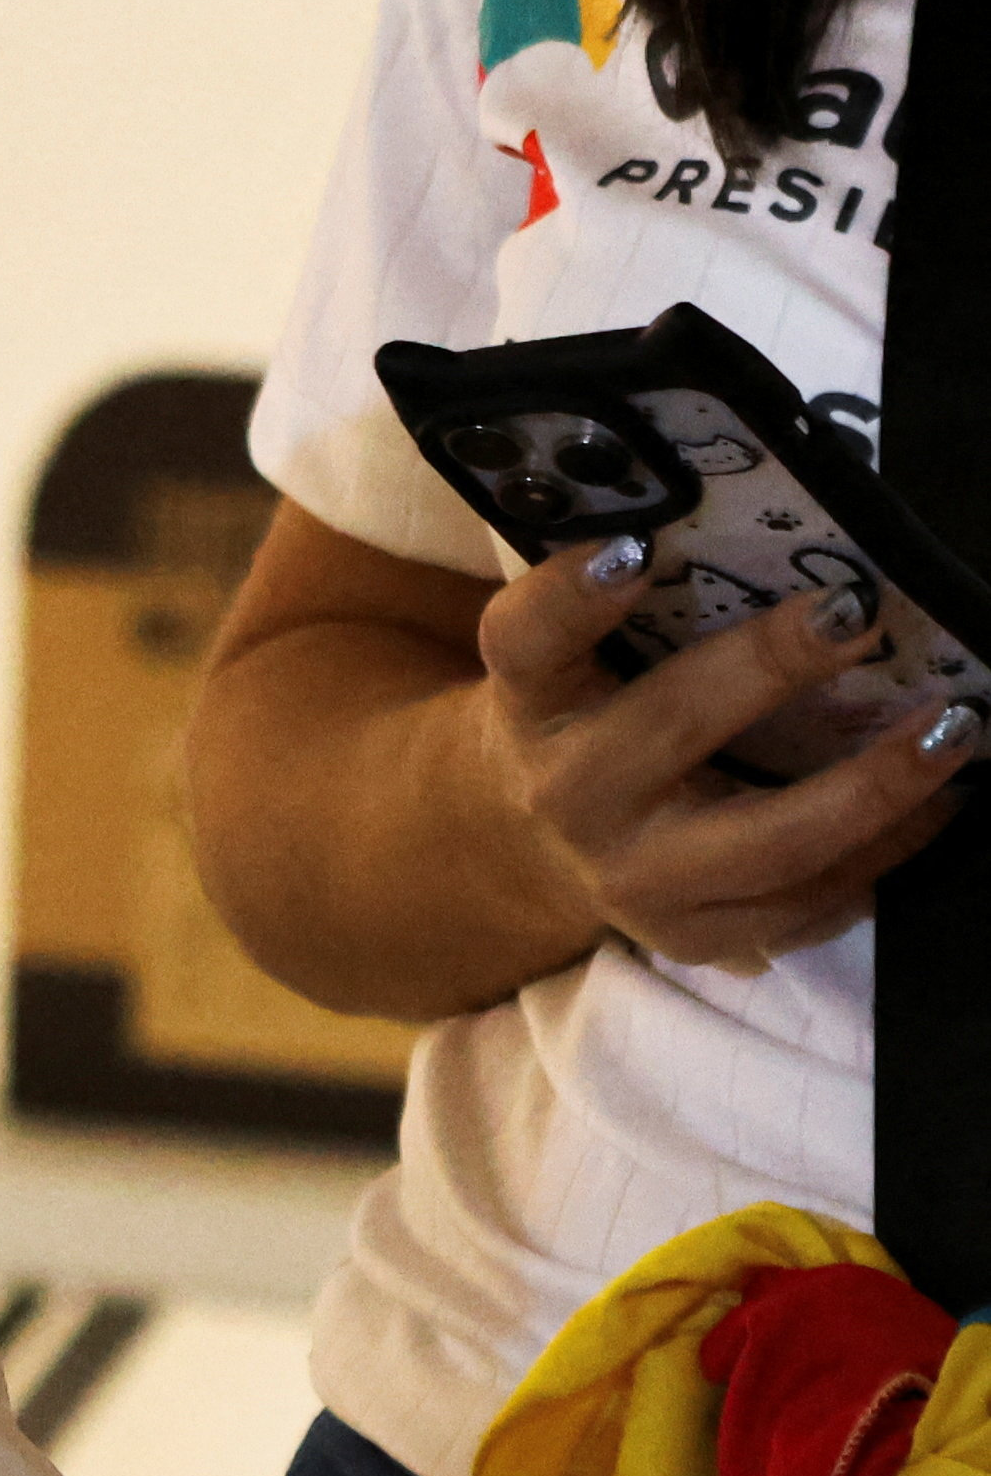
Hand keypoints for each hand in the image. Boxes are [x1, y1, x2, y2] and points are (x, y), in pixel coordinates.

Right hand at [470, 533, 978, 969]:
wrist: (531, 846)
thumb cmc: (589, 722)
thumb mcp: (580, 664)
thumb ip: (645, 609)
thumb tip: (797, 539)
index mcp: (535, 704)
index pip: (527, 641)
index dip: (572, 597)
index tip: (636, 549)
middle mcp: (571, 795)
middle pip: (672, 727)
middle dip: (773, 668)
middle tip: (860, 616)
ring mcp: (632, 881)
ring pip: (770, 844)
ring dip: (877, 788)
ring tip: (952, 732)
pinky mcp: (691, 937)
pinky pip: (807, 906)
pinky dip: (885, 854)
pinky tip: (936, 805)